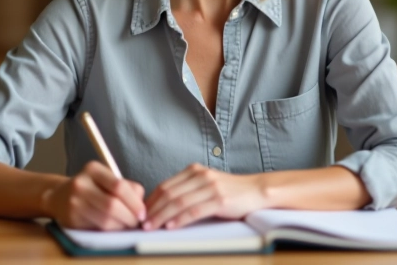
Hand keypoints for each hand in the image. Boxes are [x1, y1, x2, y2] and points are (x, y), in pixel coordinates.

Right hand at [43, 161, 145, 229]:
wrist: (58, 197)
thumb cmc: (91, 188)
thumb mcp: (107, 180)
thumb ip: (128, 188)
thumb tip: (142, 206)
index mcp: (93, 169)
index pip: (119, 186)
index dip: (134, 202)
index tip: (142, 213)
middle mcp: (81, 183)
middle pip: (112, 205)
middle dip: (129, 217)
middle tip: (137, 223)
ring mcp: (74, 201)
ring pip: (105, 220)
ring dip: (121, 226)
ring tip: (126, 226)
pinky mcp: (71, 218)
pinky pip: (97, 228)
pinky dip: (110, 231)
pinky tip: (114, 228)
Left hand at [143, 163, 267, 229]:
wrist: (256, 191)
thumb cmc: (229, 191)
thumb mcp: (205, 184)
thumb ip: (187, 190)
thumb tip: (162, 205)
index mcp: (194, 170)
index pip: (165, 186)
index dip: (150, 201)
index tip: (140, 214)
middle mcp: (200, 176)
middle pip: (169, 193)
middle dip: (152, 210)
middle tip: (141, 223)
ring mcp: (210, 187)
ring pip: (179, 202)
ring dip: (162, 216)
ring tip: (151, 227)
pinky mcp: (220, 200)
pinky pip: (195, 211)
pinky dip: (180, 219)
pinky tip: (171, 226)